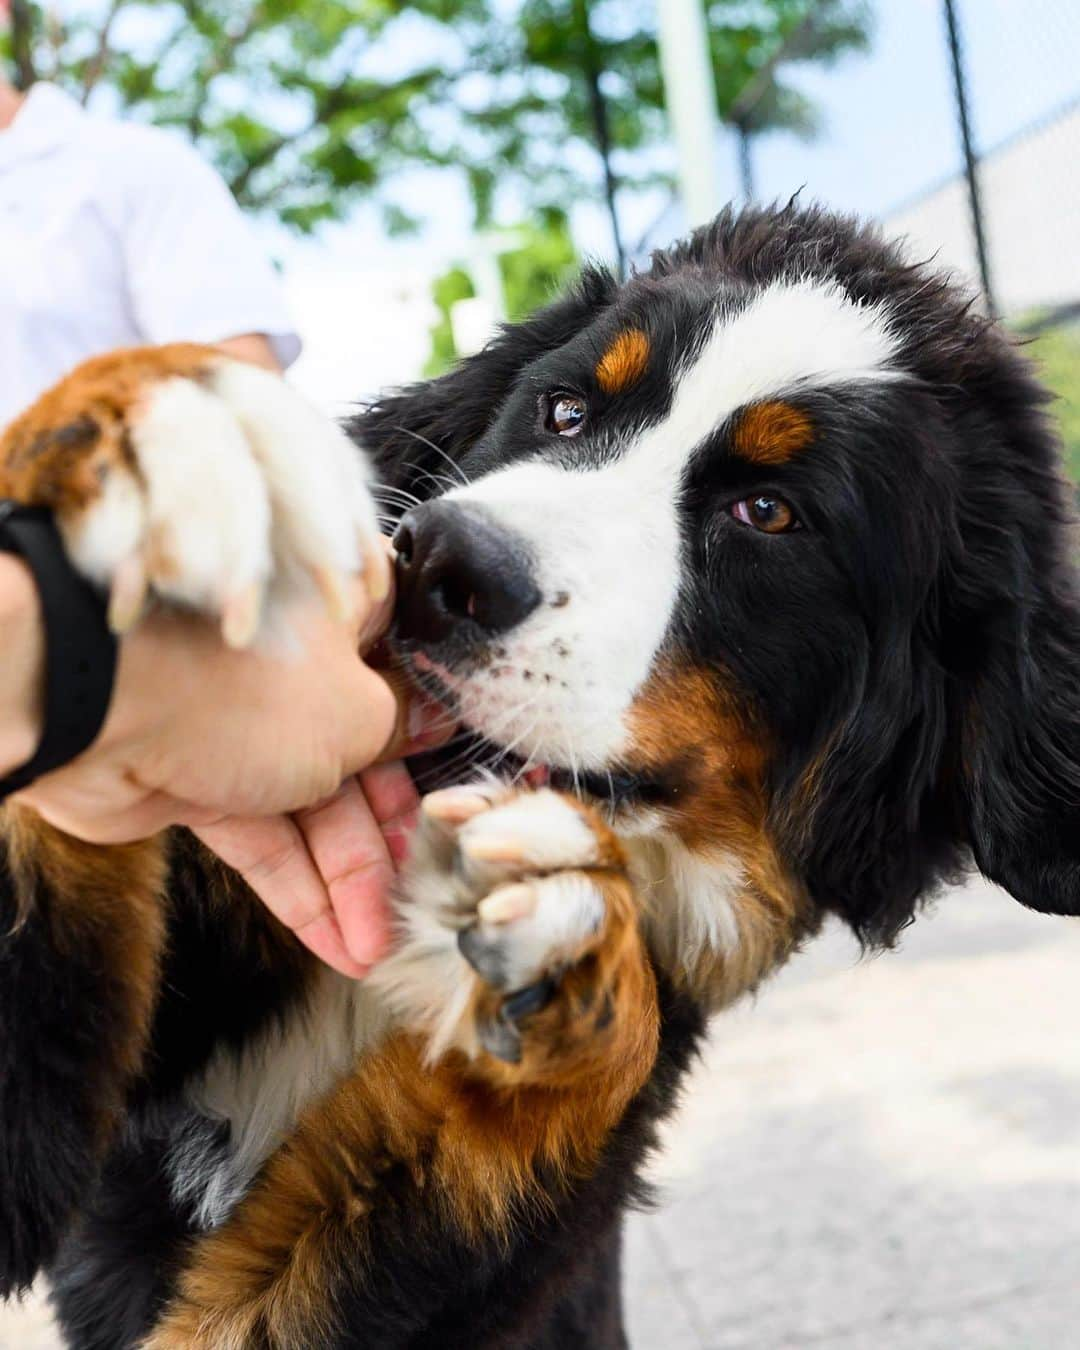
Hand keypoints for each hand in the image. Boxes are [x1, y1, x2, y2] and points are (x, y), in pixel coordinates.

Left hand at [14, 577, 452, 975]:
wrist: (100, 711)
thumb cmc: (245, 685)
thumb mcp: (357, 712)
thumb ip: (401, 727)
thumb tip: (435, 721)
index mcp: (344, 617)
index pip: (410, 673)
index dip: (438, 735)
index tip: (464, 790)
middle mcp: (299, 666)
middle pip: (368, 756)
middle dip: (392, 835)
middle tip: (423, 895)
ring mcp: (248, 726)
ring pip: (317, 808)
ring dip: (349, 881)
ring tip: (380, 948)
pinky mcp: (205, 780)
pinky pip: (266, 839)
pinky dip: (298, 890)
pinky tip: (338, 946)